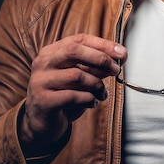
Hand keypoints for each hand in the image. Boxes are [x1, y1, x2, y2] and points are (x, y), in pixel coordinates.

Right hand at [20, 34, 126, 149]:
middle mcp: (43, 63)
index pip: (79, 40)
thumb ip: (95, 66)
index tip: (121, 53)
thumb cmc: (63, 95)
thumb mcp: (80, 77)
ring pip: (76, 76)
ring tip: (102, 93)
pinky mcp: (43, 100)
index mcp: (52, 52)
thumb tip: (119, 57)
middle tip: (115, 70)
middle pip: (74, 51)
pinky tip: (92, 102)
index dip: (103, 44)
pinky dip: (89, 99)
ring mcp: (41, 81)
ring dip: (97, 85)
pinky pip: (73, 96)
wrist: (42, 123)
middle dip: (100, 59)